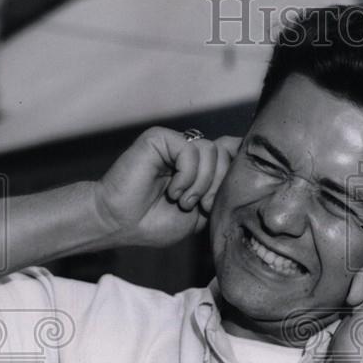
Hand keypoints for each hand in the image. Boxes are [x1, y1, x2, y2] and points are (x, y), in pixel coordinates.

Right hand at [93, 127, 241, 247]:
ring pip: (211, 151)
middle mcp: (188, 151)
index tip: (218, 200)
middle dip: (218, 186)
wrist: (121, 223)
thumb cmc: (155, 222)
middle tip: (200, 206)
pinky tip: (173, 191)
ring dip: (201, 184)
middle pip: (226, 154)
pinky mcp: (159, 139)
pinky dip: (186, 176)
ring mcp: (174, 144)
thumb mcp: (202, 213)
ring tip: (183, 201)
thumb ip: (221, 190)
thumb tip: (241, 163)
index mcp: (200, 166)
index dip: (235, 172)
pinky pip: (189, 150)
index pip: (233, 152)